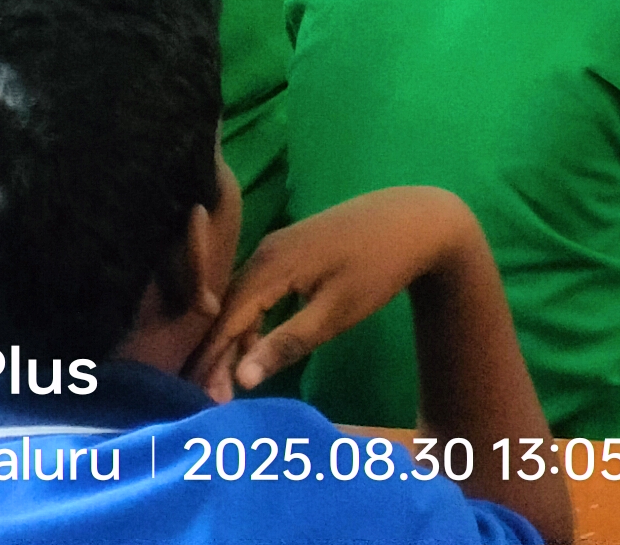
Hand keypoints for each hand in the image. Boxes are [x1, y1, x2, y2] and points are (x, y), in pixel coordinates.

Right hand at [191, 186, 487, 399]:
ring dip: (234, 339)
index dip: (210, 361)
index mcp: (269, 267)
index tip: (202, 399)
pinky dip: (252, 320)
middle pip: (226, 311)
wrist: (417, 219)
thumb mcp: (335, 314)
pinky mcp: (290, 249)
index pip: (224, 322)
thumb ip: (287, 344)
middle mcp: (263, 253)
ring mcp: (276, 247)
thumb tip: (242, 379)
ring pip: (241, 300)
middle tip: (213, 398)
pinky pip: (257, 289)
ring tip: (231, 380)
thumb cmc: (379, 269)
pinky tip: (256, 345)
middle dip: (217, 355)